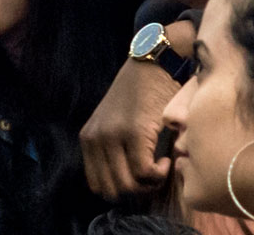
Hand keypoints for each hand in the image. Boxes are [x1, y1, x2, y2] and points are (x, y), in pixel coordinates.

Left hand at [80, 55, 177, 199]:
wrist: (153, 63)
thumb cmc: (140, 94)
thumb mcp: (115, 122)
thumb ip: (113, 149)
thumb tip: (129, 186)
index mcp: (88, 138)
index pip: (97, 185)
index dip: (121, 189)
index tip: (139, 178)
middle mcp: (96, 138)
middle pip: (112, 190)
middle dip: (136, 190)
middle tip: (152, 175)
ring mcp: (113, 136)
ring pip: (129, 185)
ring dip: (149, 184)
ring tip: (159, 166)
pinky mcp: (134, 132)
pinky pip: (145, 172)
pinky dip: (159, 174)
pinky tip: (166, 160)